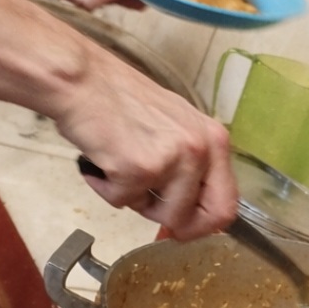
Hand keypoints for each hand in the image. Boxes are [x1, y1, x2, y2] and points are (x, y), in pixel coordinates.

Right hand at [59, 50, 238, 240]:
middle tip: (144, 198)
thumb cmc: (121, 101)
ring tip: (119, 166)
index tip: (184, 226)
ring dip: (134, 200)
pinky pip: (123, 203)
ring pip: (160, 216)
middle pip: (199, 220)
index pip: (227, 205)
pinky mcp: (139, 169)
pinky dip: (105, 189)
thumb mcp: (175, 128)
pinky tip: (101, 161)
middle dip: (170, 221)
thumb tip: (197, 210)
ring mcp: (172, 160)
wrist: (81, 81)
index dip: (205, 225)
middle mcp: (200, 150)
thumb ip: (193, 166)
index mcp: (214, 140)